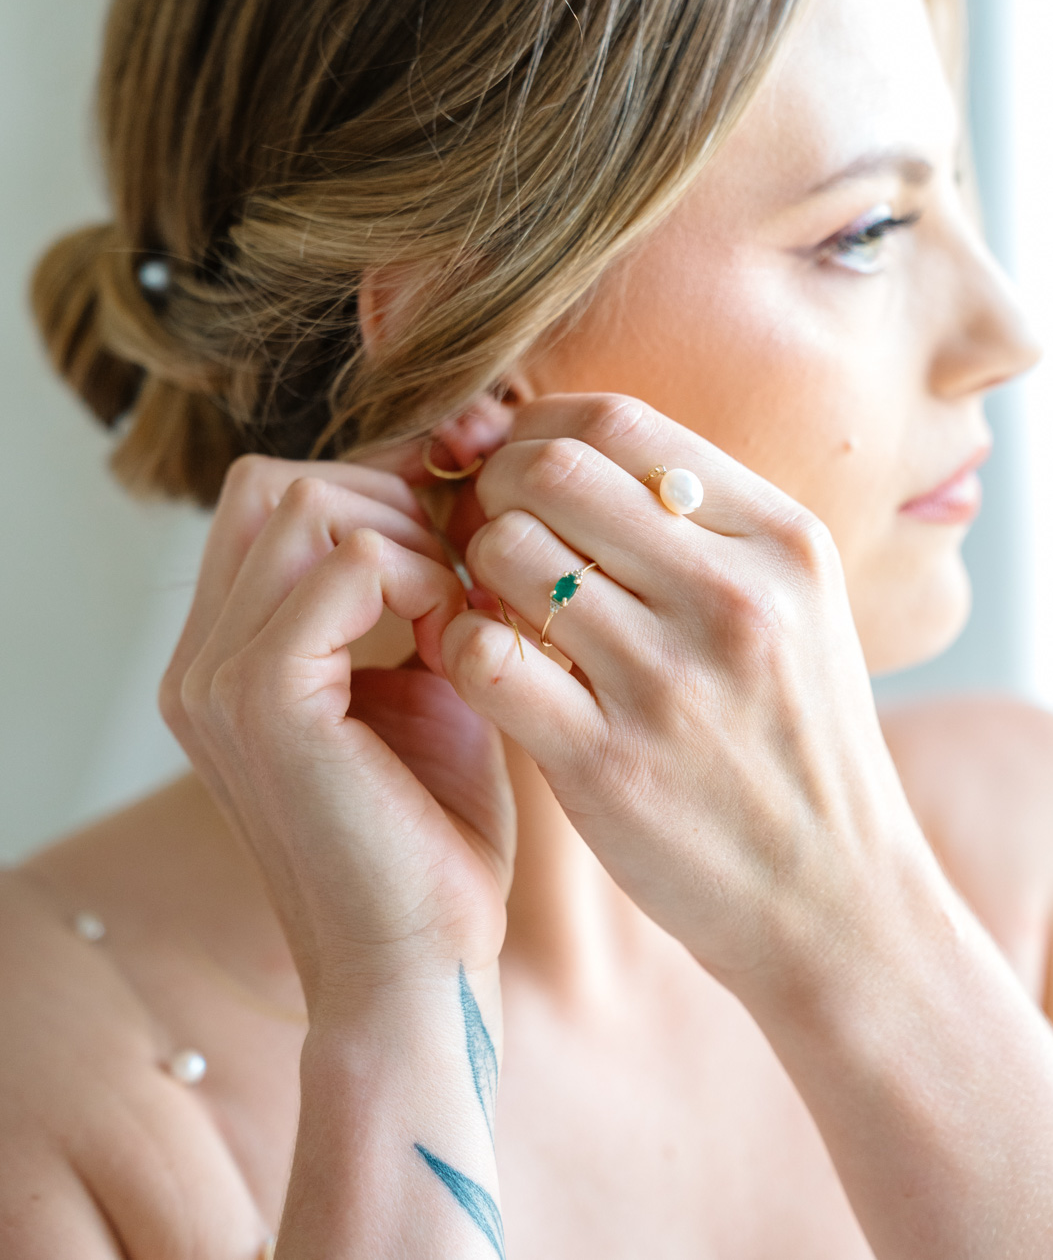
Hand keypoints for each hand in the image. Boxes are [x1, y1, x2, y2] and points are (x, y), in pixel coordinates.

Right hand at [160, 456, 515, 1013]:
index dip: (370, 492)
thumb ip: (412, 593)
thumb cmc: (431, 834)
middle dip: (385, 502)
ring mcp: (218, 679)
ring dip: (405, 540)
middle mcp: (199, 663)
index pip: (267, 499)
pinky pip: (345, 564)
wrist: (417, 967)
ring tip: (455, 617)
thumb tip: (446, 493)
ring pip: (305, 503)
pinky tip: (452, 642)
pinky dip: (416, 579)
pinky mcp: (264, 701)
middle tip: (455, 579)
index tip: (449, 540)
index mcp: (222, 659)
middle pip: (274, 483)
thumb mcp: (422, 685)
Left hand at [441, 394, 938, 1014]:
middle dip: (489, 487)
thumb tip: (562, 443)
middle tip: (484, 531)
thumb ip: (698, 522)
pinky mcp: (608, 765)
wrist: (838, 904)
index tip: (516, 469)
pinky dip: (461, 647)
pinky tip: (489, 667)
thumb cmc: (796, 740)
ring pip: (507, 553)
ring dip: (475, 569)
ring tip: (496, 605)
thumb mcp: (794, 606)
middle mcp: (732, 597)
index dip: (536, 429)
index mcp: (781, 540)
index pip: (616, 420)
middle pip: (549, 470)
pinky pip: (485, 658)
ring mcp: (670, 681)